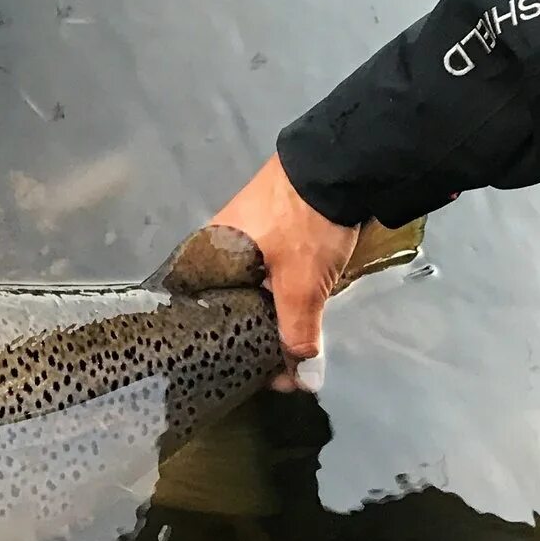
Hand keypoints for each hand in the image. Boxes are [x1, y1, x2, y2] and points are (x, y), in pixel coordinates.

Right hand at [208, 153, 357, 392]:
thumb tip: (303, 379)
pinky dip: (281, 288)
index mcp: (206, 253)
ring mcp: (244, 229)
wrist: (343, 161)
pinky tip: (296, 304)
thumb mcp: (300, 286)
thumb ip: (297, 334)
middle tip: (271, 362)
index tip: (240, 371)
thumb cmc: (304, 224)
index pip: (197, 309)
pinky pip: (268, 267)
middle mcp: (217, 241)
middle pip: (226, 299)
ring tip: (286, 340)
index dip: (219, 345)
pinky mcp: (272, 220)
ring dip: (269, 310)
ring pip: (250, 284)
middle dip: (249, 332)